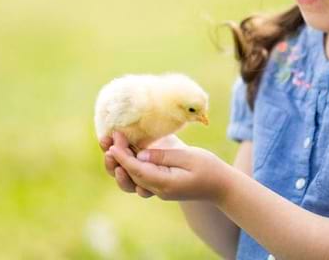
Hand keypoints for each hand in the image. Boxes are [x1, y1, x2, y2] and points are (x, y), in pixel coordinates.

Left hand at [107, 132, 232, 203]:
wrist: (220, 185)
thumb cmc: (208, 168)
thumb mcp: (189, 157)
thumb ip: (164, 156)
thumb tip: (140, 156)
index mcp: (164, 184)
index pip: (137, 171)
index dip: (122, 157)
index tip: (112, 143)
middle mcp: (157, 188)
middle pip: (129, 176)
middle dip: (115, 158)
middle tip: (108, 139)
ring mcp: (157, 186)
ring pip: (130, 178)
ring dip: (117, 163)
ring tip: (108, 146)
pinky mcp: (159, 180)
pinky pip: (138, 173)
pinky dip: (128, 162)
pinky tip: (123, 147)